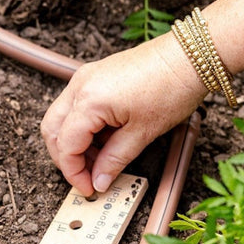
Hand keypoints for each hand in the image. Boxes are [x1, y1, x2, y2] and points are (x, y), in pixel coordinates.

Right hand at [40, 33, 205, 195]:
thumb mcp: (143, 133)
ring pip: (60, 118)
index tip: (88, 188)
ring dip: (72, 144)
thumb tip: (99, 181)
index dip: (73, 172)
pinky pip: (75, 106)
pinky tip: (103, 140)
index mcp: (90, 100)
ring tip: (98, 161)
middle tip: (86, 177)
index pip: (66, 145)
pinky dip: (81, 127)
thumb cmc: (172, 87)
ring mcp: (85, 77)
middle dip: (65, 159)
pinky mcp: (95, 75)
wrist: (190, 56)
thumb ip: (114, 160)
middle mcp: (80, 86)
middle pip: (53, 131)